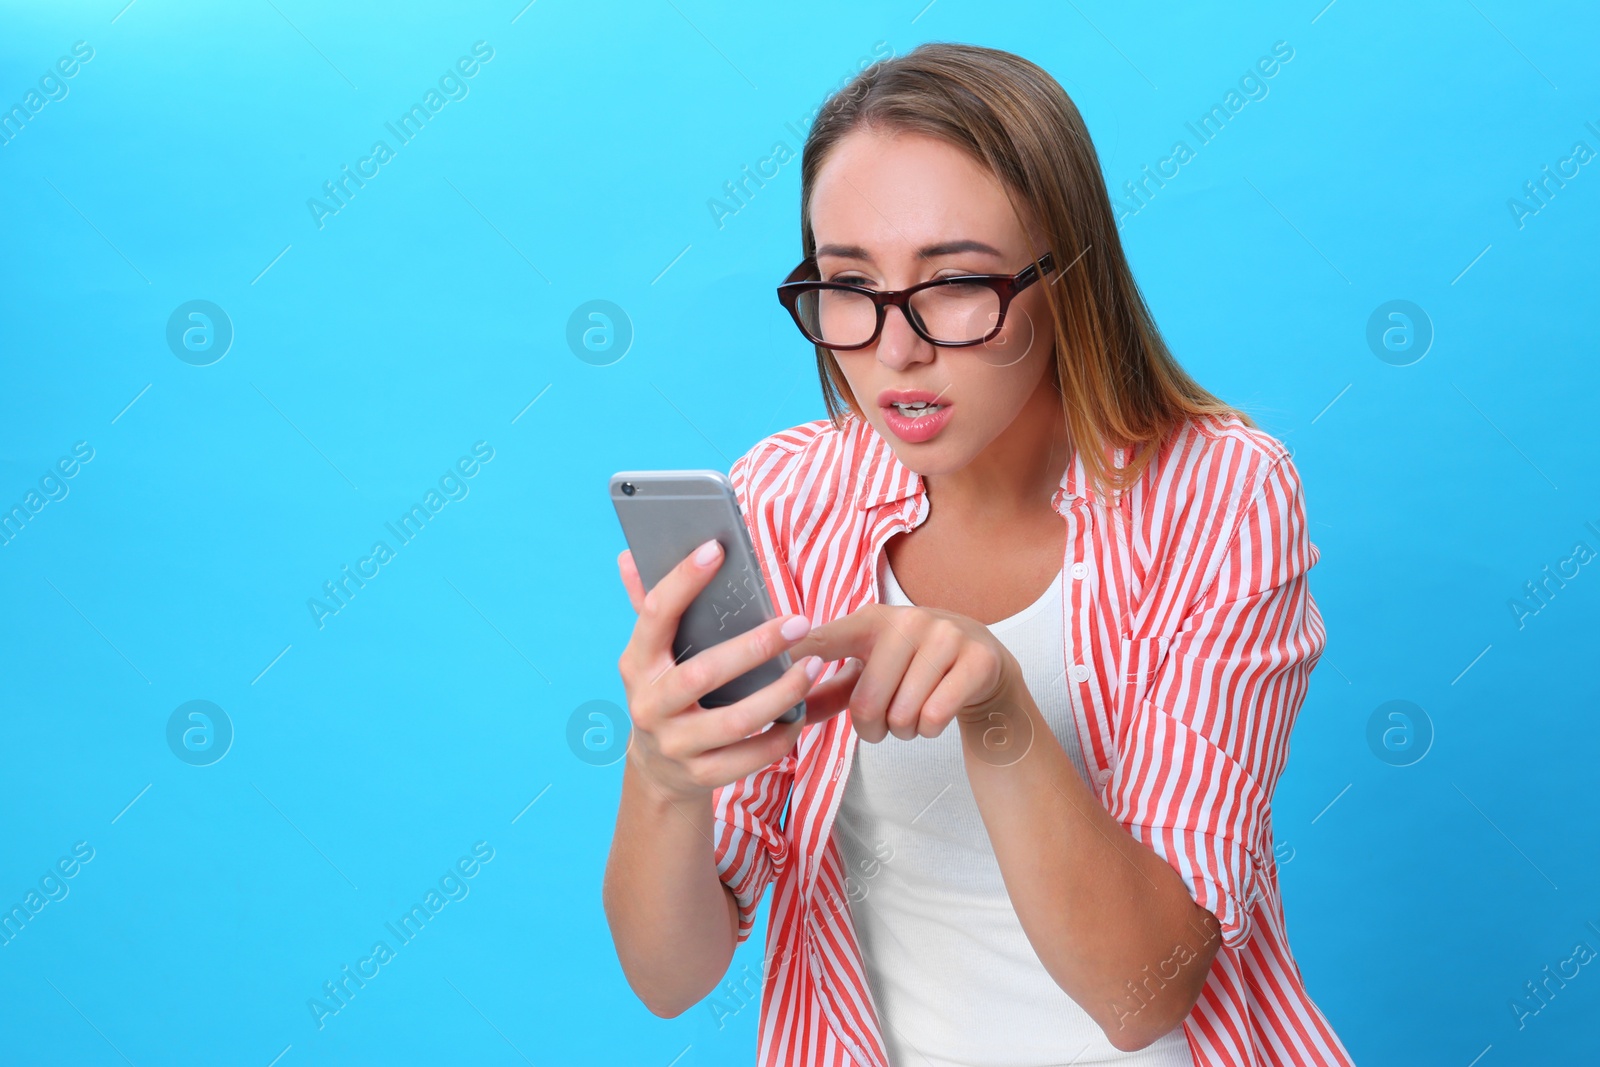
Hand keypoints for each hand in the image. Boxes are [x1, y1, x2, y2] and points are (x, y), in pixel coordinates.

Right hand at [615, 540, 861, 802]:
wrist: (657, 772)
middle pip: (703, 673)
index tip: (716, 548)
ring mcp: (674, 745)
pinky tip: (801, 712)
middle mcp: (649, 705)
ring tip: (814, 666)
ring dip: (781, 693)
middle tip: (799, 621)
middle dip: (754, 647)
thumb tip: (630, 555)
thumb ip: (647, 606)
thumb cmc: (666, 693)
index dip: (683, 580)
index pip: (655, 614)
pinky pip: (750, 757)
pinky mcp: (700, 777)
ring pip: (735, 721)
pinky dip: (781, 735)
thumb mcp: (651, 656)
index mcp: (636, 663)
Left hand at [788, 603, 1024, 742]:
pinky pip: (935, 717)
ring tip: (914, 713)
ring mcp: (945, 635)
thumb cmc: (912, 668)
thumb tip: (784, 709)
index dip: (797, 656)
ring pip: (903, 716)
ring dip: (904, 731)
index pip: (824, 640)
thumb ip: (829, 690)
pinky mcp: (976, 658)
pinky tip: (936, 712)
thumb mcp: (870, 669)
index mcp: (870, 620)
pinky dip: (930, 730)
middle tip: (886, 721)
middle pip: (866, 703)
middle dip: (872, 729)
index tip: (774, 667)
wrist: (982, 665)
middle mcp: (907, 619)